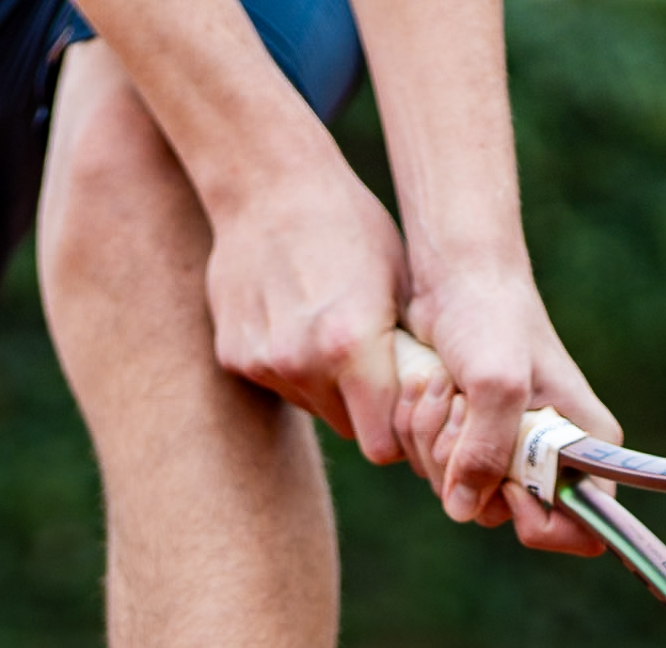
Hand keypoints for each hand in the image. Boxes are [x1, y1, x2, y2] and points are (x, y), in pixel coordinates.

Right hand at [203, 157, 410, 466]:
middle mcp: (301, 364)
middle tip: (377, 369)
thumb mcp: (400, 282)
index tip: (408, 410)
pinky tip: (297, 318)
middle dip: (367, 411)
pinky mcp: (234, 355)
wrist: (266, 183)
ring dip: (329, 388)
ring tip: (334, 332)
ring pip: (313, 407)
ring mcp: (262, 362)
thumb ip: (408, 353)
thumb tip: (431, 408)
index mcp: (351, 347)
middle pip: (349, 430)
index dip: (399, 433)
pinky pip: (278, 383)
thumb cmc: (350, 224)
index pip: (382, 445)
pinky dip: (292, 367)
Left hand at [395, 271, 618, 555]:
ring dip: (434, 440)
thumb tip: (464, 510)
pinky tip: (430, 386)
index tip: (507, 485)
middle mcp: (549, 459)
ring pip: (455, 492)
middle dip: (464, 466)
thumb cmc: (492, 317)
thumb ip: (486, 451)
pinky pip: (431, 469)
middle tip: (462, 407)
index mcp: (587, 449)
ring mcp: (502, 453)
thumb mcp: (496, 383)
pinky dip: (418, 431)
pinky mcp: (464, 441)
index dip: (539, 522)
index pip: (583, 531)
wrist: (454, 277)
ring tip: (445, 384)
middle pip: (498, 514)